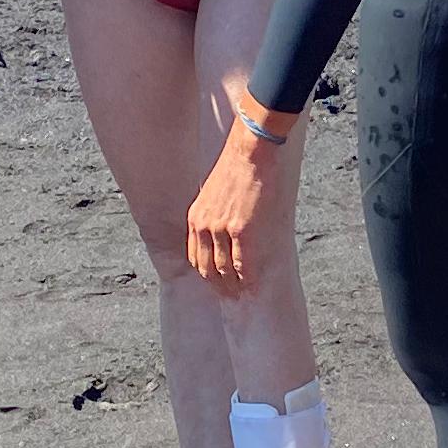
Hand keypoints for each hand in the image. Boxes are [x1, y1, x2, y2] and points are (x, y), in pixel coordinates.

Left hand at [186, 86, 291, 297]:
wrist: (251, 150)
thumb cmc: (237, 166)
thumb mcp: (213, 191)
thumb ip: (213, 212)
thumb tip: (223, 227)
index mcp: (195, 217)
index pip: (194, 257)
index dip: (205, 274)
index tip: (216, 283)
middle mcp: (204, 226)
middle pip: (206, 268)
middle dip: (218, 286)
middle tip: (230, 297)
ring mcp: (221, 229)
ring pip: (224, 269)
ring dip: (233, 286)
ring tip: (242, 295)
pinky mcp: (242, 229)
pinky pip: (242, 263)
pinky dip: (247, 278)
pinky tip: (253, 284)